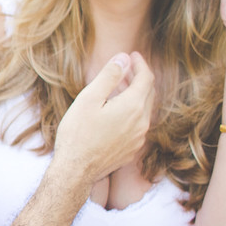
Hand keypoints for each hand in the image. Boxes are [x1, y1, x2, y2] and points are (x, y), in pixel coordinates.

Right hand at [54, 52, 153, 184]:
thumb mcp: (89, 99)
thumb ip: (109, 76)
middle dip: (139, 77)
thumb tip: (124, 58)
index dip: (140, 64)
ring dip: (136, 95)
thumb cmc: (78, 134)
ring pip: (144, 109)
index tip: (132, 55)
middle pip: (149, 93)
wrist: (76, 171)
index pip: (146, 78)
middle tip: (126, 68)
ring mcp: (138, 138)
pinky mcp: (132, 149)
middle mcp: (141, 122)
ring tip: (120, 88)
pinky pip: (138, 124)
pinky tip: (117, 112)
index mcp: (133, 106)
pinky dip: (132, 112)